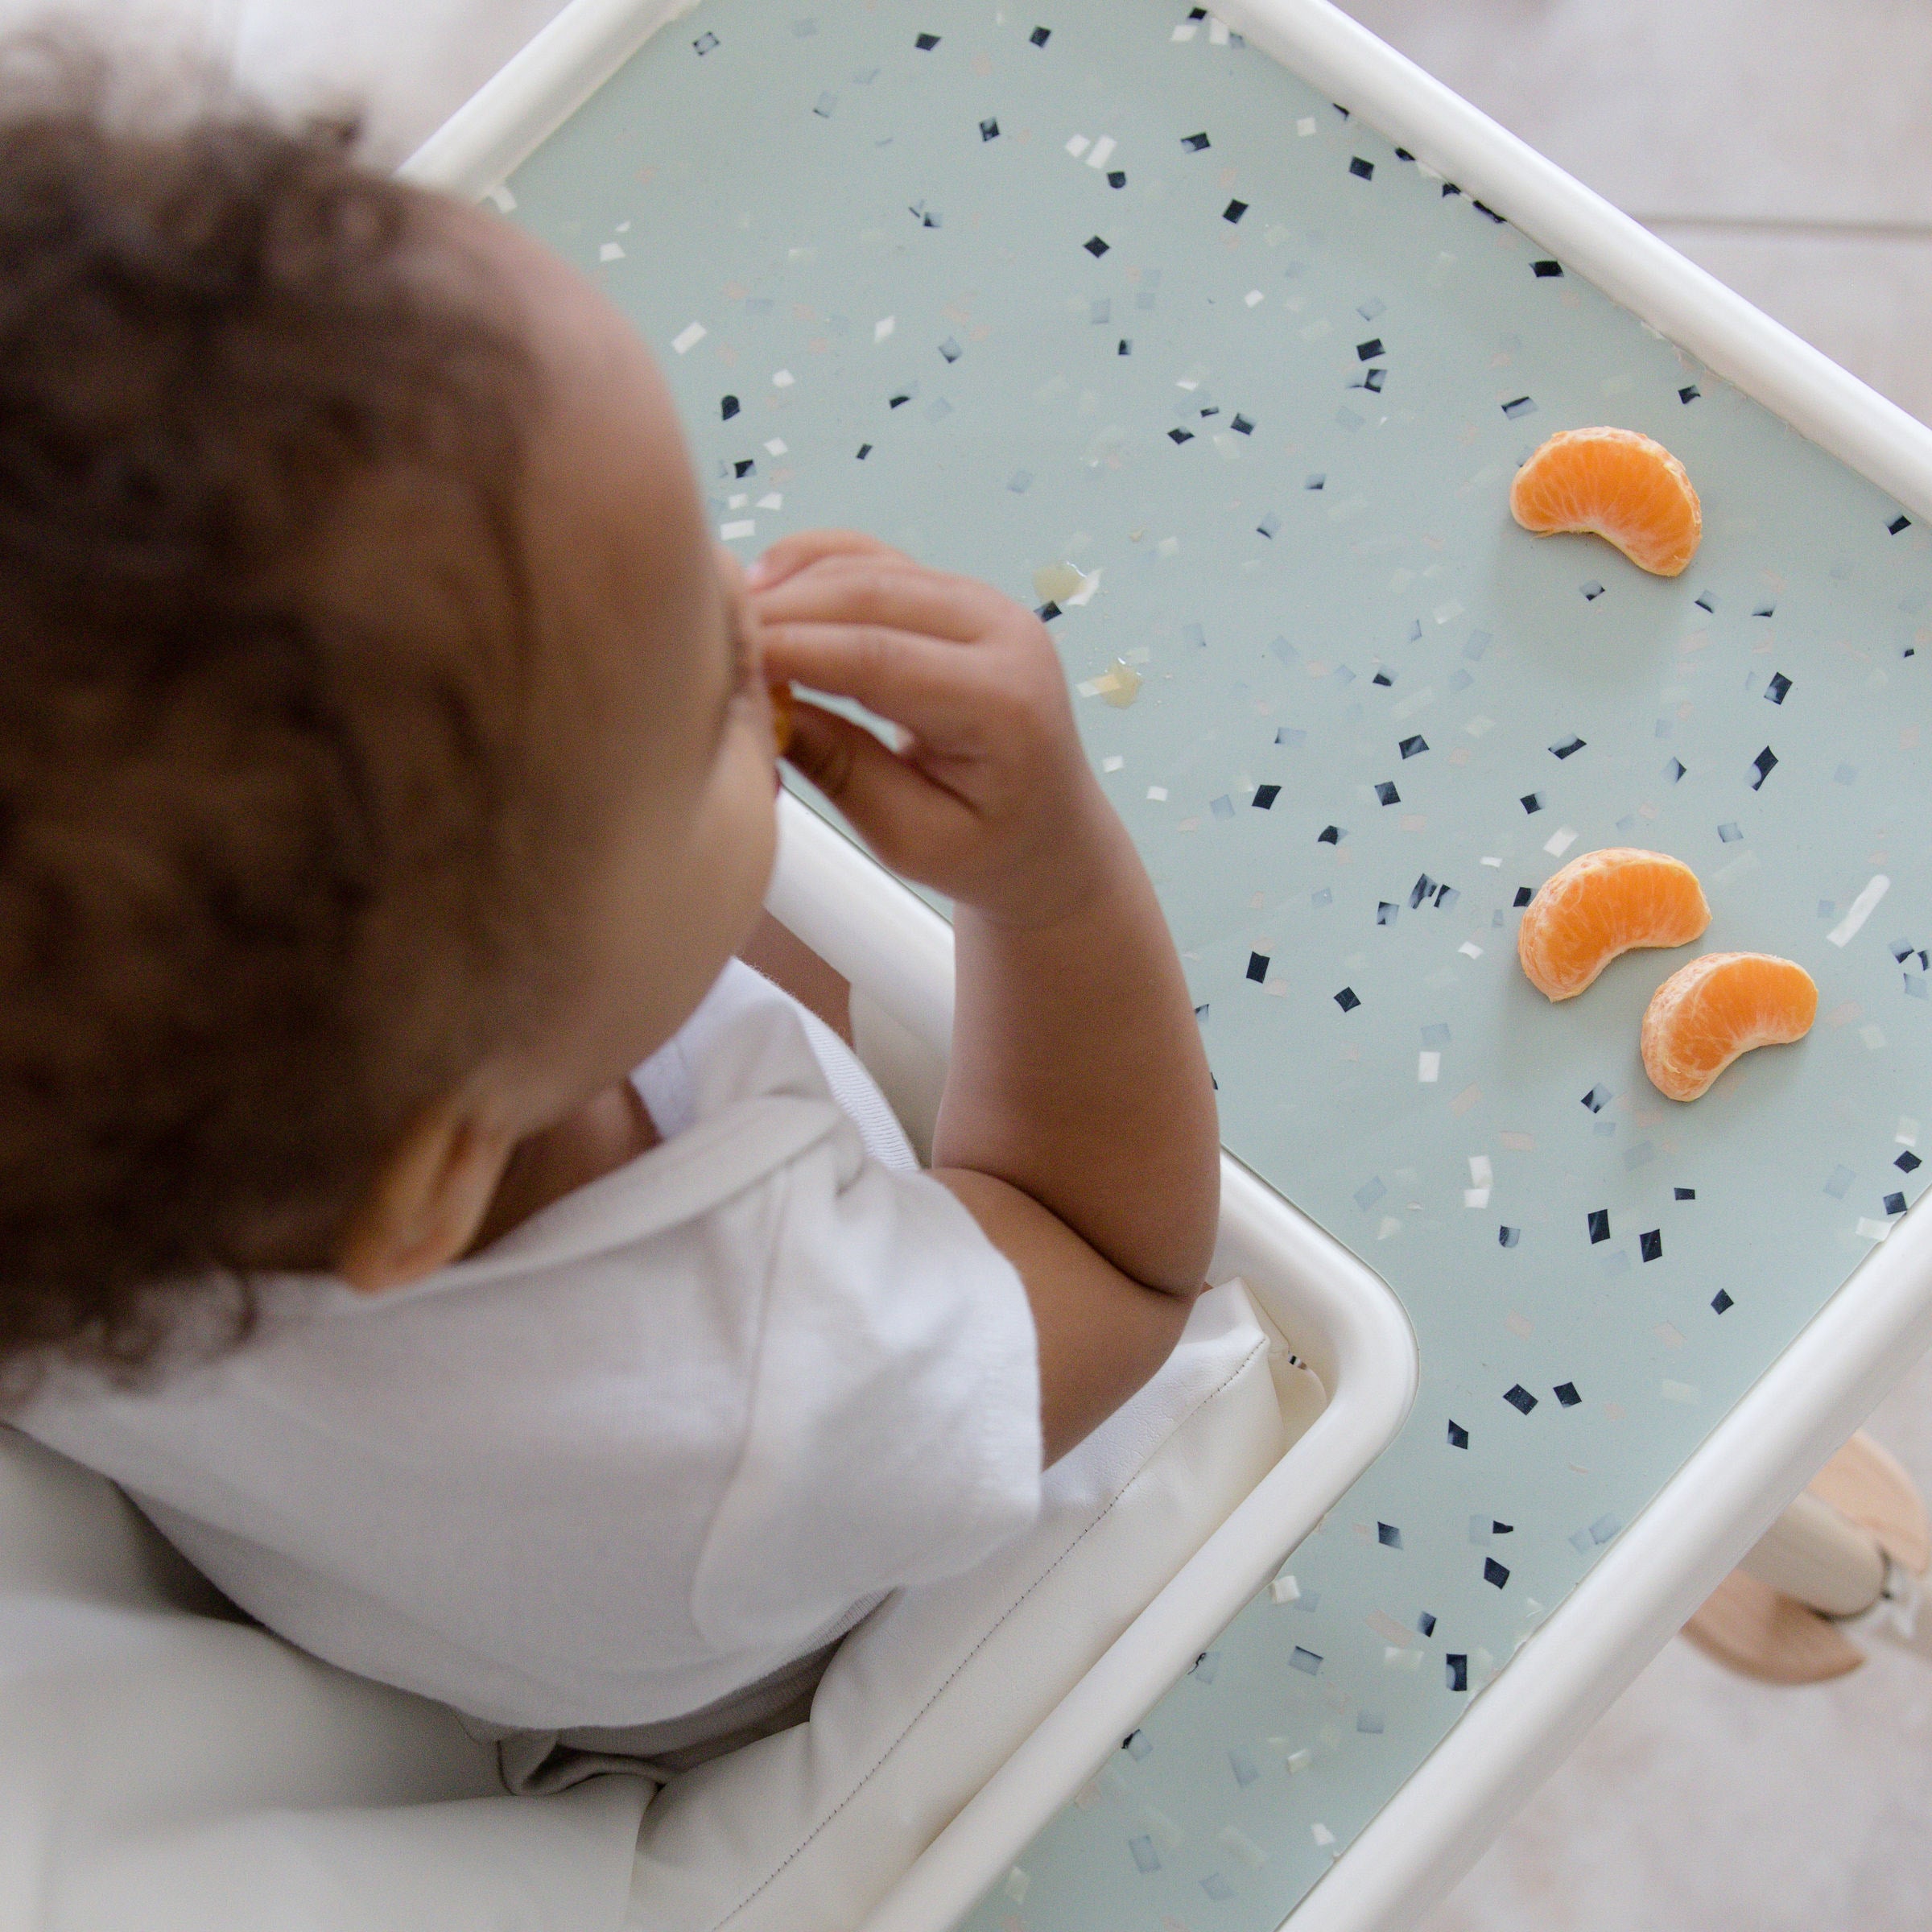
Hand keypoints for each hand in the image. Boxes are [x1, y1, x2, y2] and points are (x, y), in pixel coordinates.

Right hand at [748, 530, 1122, 929]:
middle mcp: (1005, 633)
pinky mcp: (955, 595)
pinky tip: (759, 590)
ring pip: (867, 565)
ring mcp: (983, 603)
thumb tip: (764, 704)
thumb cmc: (985, 850)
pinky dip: (813, 565)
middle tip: (701, 633)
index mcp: (1005, 702)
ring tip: (720, 618)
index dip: (794, 650)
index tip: (721, 659)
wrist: (1048, 834)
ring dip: (789, 584)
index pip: (882, 657)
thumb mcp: (910, 838)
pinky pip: (874, 559)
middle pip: (871, 593)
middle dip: (780, 609)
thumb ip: (843, 772)